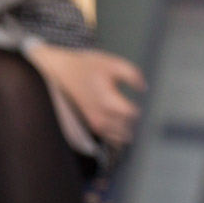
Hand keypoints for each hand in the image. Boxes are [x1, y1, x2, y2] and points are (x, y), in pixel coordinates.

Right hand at [25, 43, 145, 147]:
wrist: (60, 72)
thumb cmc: (86, 66)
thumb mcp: (111, 63)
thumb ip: (132, 75)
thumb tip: (143, 88)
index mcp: (109, 102)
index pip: (133, 114)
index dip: (139, 107)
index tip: (139, 100)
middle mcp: (102, 117)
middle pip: (128, 128)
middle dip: (134, 121)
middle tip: (135, 111)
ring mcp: (94, 123)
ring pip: (119, 138)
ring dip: (127, 131)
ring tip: (129, 121)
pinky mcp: (90, 125)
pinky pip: (109, 139)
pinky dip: (117, 137)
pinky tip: (120, 129)